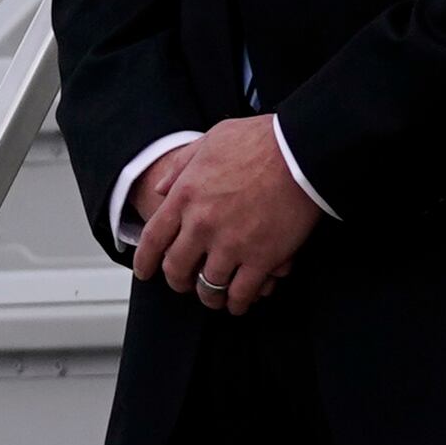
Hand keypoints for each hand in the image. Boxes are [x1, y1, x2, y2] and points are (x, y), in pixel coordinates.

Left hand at [133, 114, 318, 315]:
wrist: (301, 150)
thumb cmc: (259, 140)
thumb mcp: (209, 142)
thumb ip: (182, 166)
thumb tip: (161, 188)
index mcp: (184, 196)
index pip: (152, 239)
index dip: (144, 261)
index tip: (144, 272)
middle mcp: (201, 225)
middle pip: (176, 268)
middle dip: (176, 281)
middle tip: (182, 285)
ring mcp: (231, 244)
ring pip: (208, 286)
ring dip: (208, 296)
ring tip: (213, 298)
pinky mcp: (262, 257)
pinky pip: (242, 292)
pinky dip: (238, 302)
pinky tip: (238, 303)